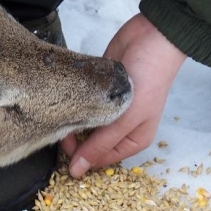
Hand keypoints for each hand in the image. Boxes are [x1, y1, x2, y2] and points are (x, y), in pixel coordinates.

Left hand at [61, 13, 185, 177]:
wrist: (151, 39)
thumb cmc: (148, 81)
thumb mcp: (127, 118)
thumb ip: (100, 144)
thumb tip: (77, 172)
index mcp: (132, 141)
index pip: (98, 159)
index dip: (79, 156)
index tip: (61, 144)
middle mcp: (119, 128)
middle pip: (88, 143)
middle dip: (72, 139)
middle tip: (58, 124)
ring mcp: (107, 109)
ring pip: (82, 124)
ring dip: (70, 120)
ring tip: (58, 111)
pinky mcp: (96, 91)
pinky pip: (79, 105)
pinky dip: (71, 104)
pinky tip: (60, 100)